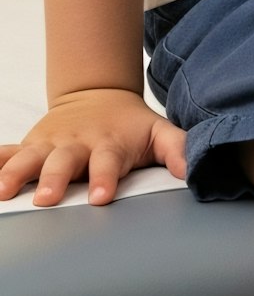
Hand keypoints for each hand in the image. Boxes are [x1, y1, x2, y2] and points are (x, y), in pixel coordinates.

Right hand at [0, 89, 186, 207]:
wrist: (99, 96)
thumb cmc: (130, 126)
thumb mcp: (157, 132)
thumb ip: (177, 149)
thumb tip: (192, 172)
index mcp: (108, 144)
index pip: (108, 162)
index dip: (105, 178)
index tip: (101, 196)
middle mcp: (76, 144)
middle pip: (63, 162)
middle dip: (54, 179)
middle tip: (47, 199)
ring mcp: (50, 143)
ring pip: (29, 157)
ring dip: (15, 173)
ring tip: (3, 191)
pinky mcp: (30, 144)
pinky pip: (6, 151)